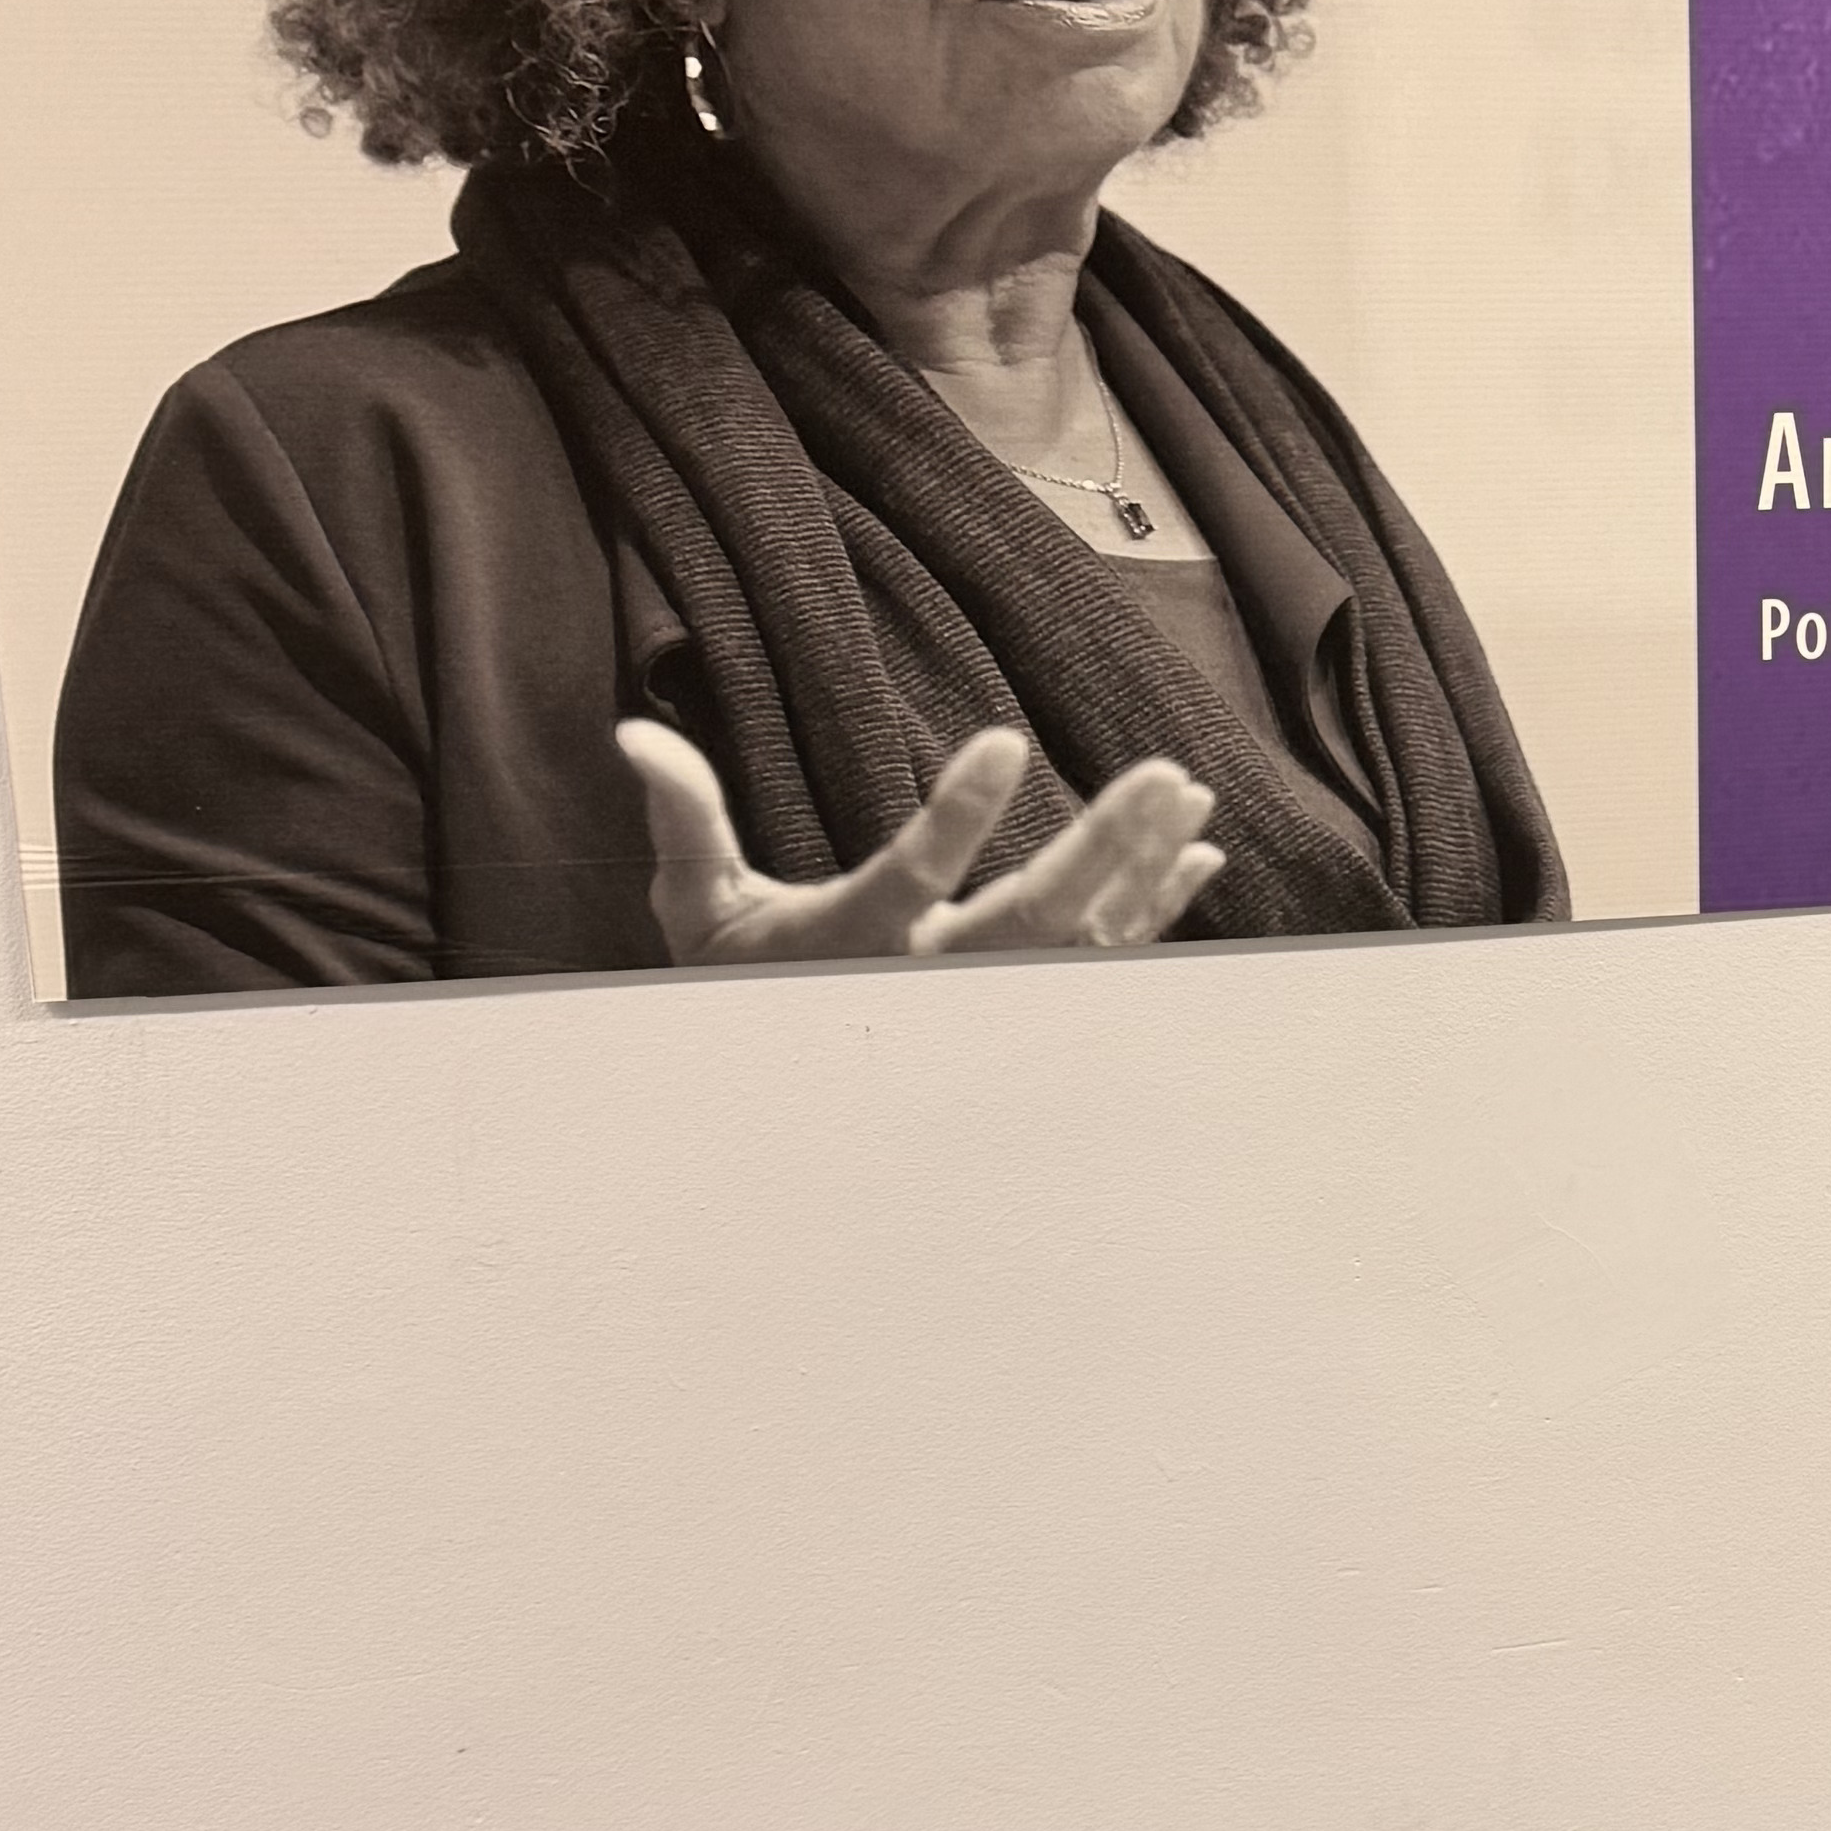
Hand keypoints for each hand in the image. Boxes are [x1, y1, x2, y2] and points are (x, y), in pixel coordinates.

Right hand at [617, 718, 1224, 966]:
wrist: (780, 1097)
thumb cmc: (736, 985)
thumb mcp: (700, 907)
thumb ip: (685, 820)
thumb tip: (635, 733)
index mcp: (849, 948)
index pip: (908, 881)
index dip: (956, 816)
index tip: (1004, 741)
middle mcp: (929, 985)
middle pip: (1030, 923)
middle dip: (1102, 848)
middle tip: (1159, 774)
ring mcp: (986, 1005)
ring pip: (1083, 943)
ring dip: (1141, 869)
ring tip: (1184, 790)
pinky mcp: (1023, 1006)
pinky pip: (1104, 962)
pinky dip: (1154, 911)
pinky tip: (1196, 852)